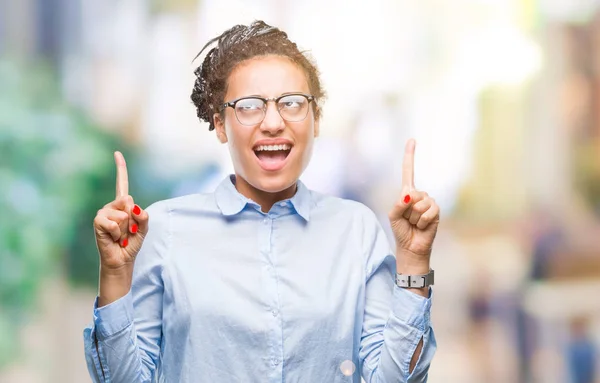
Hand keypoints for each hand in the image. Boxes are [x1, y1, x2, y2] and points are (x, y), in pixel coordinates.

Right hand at [93, 151, 148, 270]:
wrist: (122, 259)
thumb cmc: (132, 243)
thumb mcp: (144, 229)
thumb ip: (143, 216)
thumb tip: (131, 205)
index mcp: (123, 205)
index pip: (122, 184)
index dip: (120, 168)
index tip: (117, 153)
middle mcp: (111, 206)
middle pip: (129, 202)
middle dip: (134, 220)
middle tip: (128, 232)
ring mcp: (103, 213)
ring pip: (124, 214)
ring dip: (127, 229)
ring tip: (121, 236)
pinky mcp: (98, 221)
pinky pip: (115, 222)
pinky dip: (119, 233)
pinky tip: (114, 238)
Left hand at [388, 139, 439, 259]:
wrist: (410, 246)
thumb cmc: (400, 230)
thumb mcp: (393, 215)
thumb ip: (398, 204)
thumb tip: (409, 195)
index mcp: (407, 192)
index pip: (408, 171)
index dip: (410, 155)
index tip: (412, 140)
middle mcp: (419, 194)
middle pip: (411, 193)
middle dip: (406, 210)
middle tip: (407, 220)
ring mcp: (429, 202)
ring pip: (419, 204)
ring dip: (413, 217)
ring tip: (414, 223)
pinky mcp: (436, 211)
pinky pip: (428, 211)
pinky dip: (422, 221)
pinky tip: (422, 226)